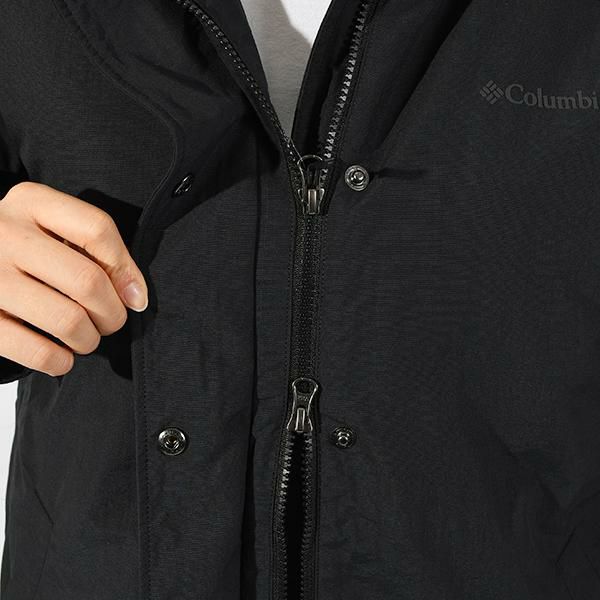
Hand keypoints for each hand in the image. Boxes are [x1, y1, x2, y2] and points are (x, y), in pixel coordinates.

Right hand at [0, 182, 147, 376]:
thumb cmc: (21, 249)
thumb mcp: (50, 228)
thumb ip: (96, 250)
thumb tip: (135, 297)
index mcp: (31, 203)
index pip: (97, 229)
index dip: (125, 269)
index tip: (134, 296)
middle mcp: (5, 234)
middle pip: (87, 281)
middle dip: (112, 313)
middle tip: (109, 322)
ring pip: (67, 320)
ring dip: (88, 339)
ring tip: (85, 337)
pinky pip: (37, 352)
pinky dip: (60, 362)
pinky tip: (61, 356)